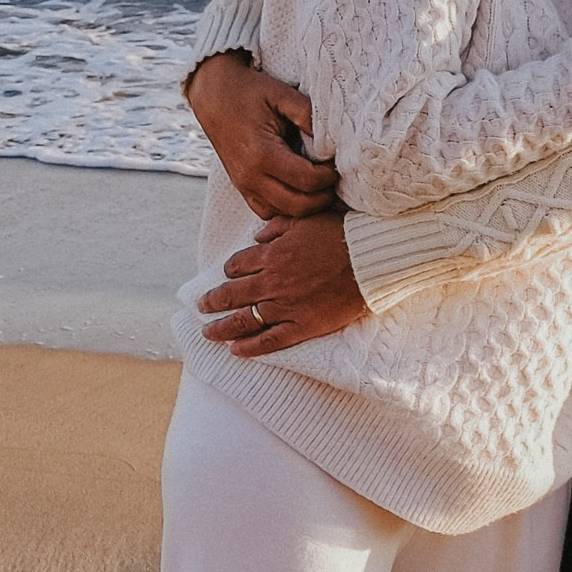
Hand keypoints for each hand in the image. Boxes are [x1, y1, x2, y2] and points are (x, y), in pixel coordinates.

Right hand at [185, 51, 338, 217]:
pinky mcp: (241, 187)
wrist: (213, 95)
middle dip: (322, 197)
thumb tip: (331, 139)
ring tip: (317, 185)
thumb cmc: (248, 92)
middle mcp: (251, 176)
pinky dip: (285, 207)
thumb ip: (308, 114)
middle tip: (332, 179)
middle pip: (298, 206)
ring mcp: (244, 185)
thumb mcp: (281, 94)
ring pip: (283, 213)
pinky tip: (296, 190)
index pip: (307, 181)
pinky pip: (267, 212)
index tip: (335, 165)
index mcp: (262, 153)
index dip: (328, 177)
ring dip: (306, 205)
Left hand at [197, 211, 368, 354]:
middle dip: (213, 301)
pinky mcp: (302, 326)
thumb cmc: (341, 235)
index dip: (230, 271)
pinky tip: (235, 351)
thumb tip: (257, 236)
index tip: (229, 275)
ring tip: (208, 333)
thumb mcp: (305, 220)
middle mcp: (272, 282)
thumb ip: (277, 227)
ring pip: (244, 320)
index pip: (237, 266)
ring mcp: (285, 307)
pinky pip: (270, 340)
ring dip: (221, 328)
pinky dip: (250, 347)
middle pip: (232, 295)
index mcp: (271, 255)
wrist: (370, 260)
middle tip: (201, 306)